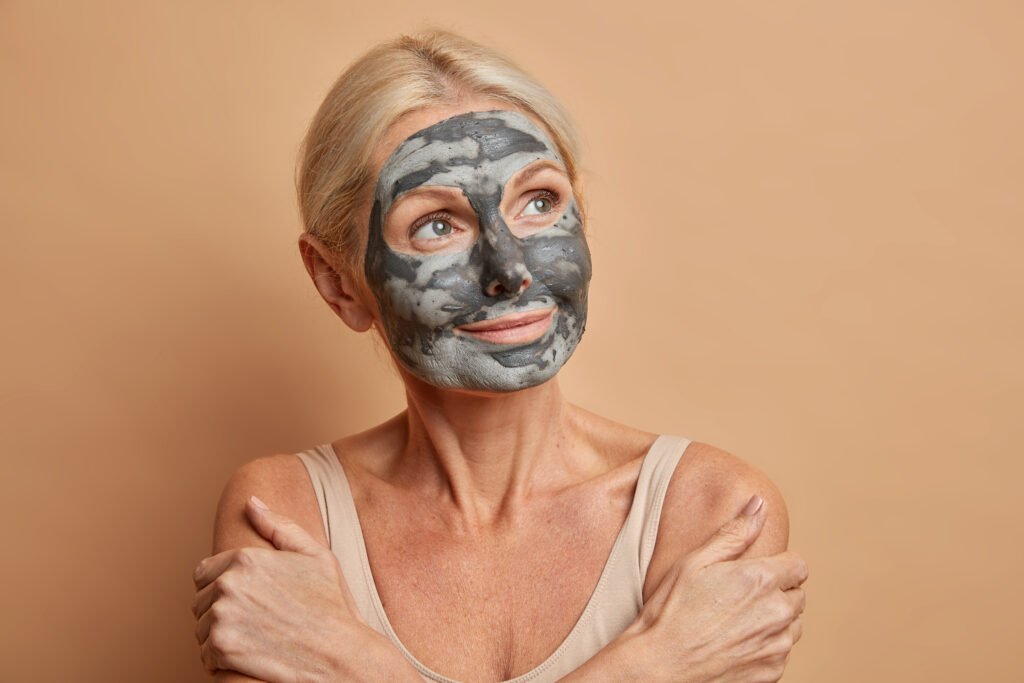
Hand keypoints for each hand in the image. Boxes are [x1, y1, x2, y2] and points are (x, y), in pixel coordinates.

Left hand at [191, 496, 414, 681]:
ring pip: (202, 628)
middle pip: (200, 601)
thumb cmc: (331, 604)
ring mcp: (222, 616)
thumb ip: (279, 526)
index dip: (222, 586)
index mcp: (246, 558)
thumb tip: (251, 502)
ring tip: (254, 638)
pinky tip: (250, 655)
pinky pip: (205, 655)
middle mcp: (229, 583)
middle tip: (254, 621)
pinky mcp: (221, 647)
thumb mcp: (315, 556)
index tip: (245, 600)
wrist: (339, 652)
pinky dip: (222, 660)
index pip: (204, 572)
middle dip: (220, 611)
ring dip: (221, 635)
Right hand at [624, 496, 807, 682]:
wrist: (660, 665)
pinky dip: (766, 646)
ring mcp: (777, 646)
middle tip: (741, 596)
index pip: (799, 566)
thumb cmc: (671, 610)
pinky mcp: (772, 672)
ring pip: (792, 625)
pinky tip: (737, 642)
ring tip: (738, 619)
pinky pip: (781, 652)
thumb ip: (734, 533)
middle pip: (797, 595)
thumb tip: (759, 504)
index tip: (758, 571)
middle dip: (777, 592)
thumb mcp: (695, 561)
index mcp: (761, 580)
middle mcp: (777, 613)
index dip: (779, 565)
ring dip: (775, 619)